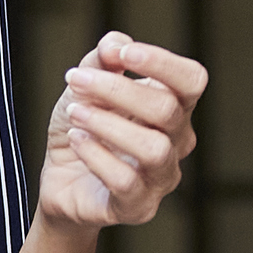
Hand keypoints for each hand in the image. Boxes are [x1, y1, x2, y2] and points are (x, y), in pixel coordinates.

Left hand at [37, 31, 206, 229]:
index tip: (122, 55)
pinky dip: (97, 155)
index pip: (192, 80)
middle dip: (117, 89)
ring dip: (107, 124)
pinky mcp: (139, 207)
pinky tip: (77, 140)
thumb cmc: (83, 126)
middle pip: (167, 110)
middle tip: (76, 80)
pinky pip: (127, 181)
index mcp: (173, 106)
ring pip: (153, 148)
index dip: (163, 63)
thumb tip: (114, 46)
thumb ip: (102, 60)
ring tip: (76, 113)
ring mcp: (161, 177)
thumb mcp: (84, 85)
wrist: (61, 178)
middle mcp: (176, 142)